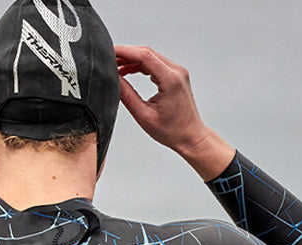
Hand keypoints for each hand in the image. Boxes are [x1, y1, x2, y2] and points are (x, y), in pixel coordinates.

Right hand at [115, 45, 234, 180]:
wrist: (190, 137)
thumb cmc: (172, 131)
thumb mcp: (144, 115)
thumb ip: (127, 96)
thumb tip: (115, 80)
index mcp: (170, 80)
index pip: (144, 56)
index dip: (125, 52)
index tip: (111, 52)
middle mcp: (176, 72)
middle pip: (147, 53)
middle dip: (126, 54)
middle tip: (110, 60)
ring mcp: (178, 72)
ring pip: (151, 57)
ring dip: (133, 60)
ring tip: (117, 67)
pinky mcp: (176, 76)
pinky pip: (156, 63)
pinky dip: (142, 65)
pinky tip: (130, 70)